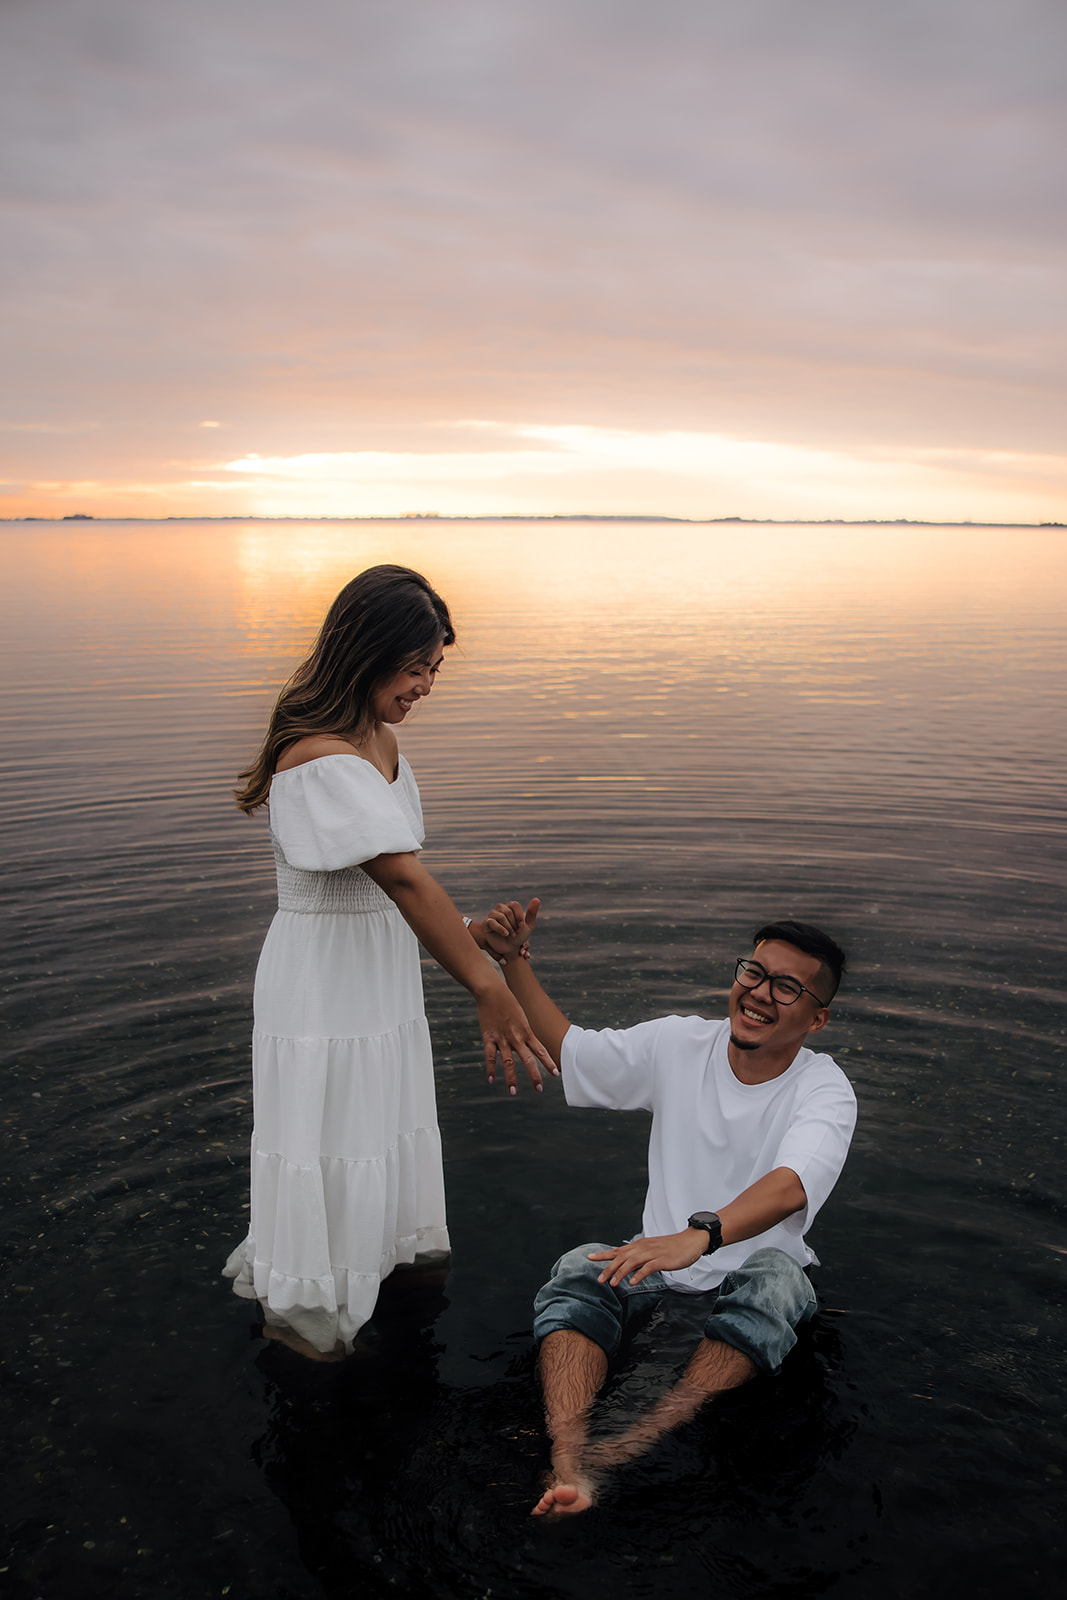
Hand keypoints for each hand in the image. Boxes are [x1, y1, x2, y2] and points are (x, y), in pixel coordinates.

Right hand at [476, 980, 557, 1093]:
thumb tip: (528, 1045)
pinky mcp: (489, 1037)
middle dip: (534, 1075)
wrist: (493, 992)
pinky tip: (491, 1080)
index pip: (541, 1050)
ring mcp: (502, 1038)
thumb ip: (524, 1033)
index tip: (556, 1074)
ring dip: (511, 1078)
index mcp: (527, 1032)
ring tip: (513, 1092)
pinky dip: (490, 1069)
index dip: (549, 1063)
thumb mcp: (522, 1017)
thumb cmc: (509, 1003)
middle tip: (539, 1089)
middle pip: (527, 1059)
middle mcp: (516, 1037)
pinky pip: (490, 1056)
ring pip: (508, 1062)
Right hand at [485, 898, 539, 964]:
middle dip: (514, 924)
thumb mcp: (528, 925)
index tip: (522, 926)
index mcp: (511, 907)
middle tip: (516, 932)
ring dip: (509, 928)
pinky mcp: (488, 923)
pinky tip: (506, 934)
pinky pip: (492, 922)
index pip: (515, 905)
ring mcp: (493, 915)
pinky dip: (501, 929)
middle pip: (508, 911)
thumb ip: (532, 912)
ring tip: (511, 935)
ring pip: (501, 917)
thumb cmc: (520, 935)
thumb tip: (536, 899)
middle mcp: (501, 908)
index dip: (519, 916)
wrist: (510, 948)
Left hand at [588, 1230, 706, 1286]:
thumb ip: (640, 1257)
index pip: (618, 1250)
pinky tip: (633, 1282)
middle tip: (599, 1280)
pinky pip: (648, 1267)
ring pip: (632, 1262)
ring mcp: (653, 1253)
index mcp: (640, 1246)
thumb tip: (628, 1266)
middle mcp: (643, 1248)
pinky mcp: (662, 1260)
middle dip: (609, 1268)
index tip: (589, 1257)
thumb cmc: (672, 1247)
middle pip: (622, 1257)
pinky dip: (639, 1274)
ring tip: (613, 1283)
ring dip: (621, 1273)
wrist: (691, 1241)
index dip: (604, 1254)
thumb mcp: (652, 1250)